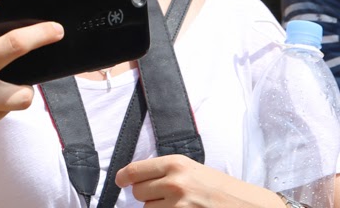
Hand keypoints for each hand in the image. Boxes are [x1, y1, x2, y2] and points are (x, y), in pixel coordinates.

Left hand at [116, 155, 285, 206]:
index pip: (134, 171)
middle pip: (138, 193)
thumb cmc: (222, 188)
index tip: (120, 181)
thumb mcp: (193, 170)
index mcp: (175, 164)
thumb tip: (137, 179)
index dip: (123, 178)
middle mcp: (174, 183)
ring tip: (179, 205)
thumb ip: (166, 171)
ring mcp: (178, 205)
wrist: (249, 205)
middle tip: (165, 196)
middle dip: (147, 196)